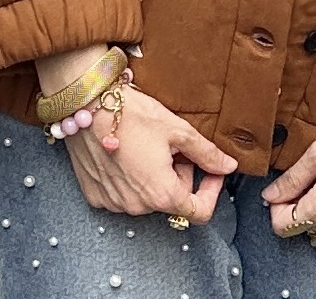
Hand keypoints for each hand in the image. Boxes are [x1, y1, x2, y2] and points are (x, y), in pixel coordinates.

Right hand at [62, 85, 238, 223]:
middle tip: (173, 144)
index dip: (211, 190)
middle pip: (172, 199)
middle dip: (180, 174)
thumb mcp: (177, 129)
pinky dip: (131, 177)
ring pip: (147, 196)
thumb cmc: (132, 113)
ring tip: (148, 144)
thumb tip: (229, 166)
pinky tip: (127, 150)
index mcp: (161, 194)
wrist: (86, 104)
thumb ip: (206, 153)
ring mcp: (114, 203)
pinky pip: (122, 194)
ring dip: (155, 176)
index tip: (211, 169)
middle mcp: (136, 207)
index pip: (199, 211)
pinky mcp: (95, 195)